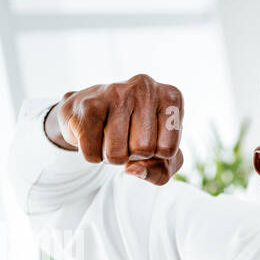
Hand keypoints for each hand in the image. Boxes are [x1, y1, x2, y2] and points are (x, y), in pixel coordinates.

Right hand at [44, 74, 184, 184]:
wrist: (91, 113)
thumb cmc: (136, 136)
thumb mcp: (161, 158)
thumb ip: (160, 172)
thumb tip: (134, 170)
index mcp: (171, 97)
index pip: (168, 150)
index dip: (156, 155)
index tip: (149, 138)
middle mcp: (146, 87)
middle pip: (144, 150)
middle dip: (133, 154)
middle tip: (126, 137)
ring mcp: (116, 91)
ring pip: (117, 154)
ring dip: (112, 156)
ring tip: (110, 135)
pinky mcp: (88, 104)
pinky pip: (93, 154)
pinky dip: (93, 154)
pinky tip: (94, 133)